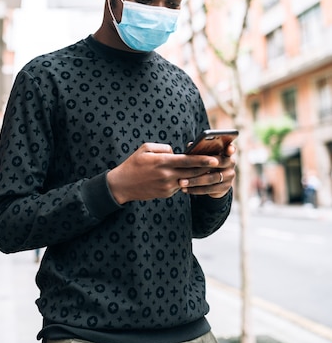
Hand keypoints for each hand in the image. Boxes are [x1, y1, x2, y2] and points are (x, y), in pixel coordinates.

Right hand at [106, 143, 233, 204]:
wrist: (122, 185)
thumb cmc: (133, 163)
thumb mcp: (145, 149)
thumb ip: (163, 148)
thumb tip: (176, 151)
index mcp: (162, 162)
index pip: (187, 161)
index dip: (202, 160)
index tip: (215, 159)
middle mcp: (167, 175)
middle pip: (192, 173)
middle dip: (206, 170)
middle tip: (220, 165)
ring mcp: (167, 186)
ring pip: (188, 181)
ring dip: (198, 177)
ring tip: (209, 171)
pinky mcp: (166, 194)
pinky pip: (180, 186)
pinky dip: (185, 181)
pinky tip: (190, 177)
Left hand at [177, 143, 235, 197]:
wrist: (214, 182)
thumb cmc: (206, 163)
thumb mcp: (204, 156)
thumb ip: (200, 150)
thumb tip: (190, 145)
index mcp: (226, 152)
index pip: (230, 148)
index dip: (230, 149)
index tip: (228, 149)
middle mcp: (231, 164)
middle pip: (217, 164)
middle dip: (200, 167)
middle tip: (185, 169)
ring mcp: (229, 177)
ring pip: (211, 179)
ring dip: (194, 181)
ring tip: (181, 182)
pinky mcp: (225, 188)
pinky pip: (209, 189)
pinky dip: (196, 190)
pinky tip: (186, 189)